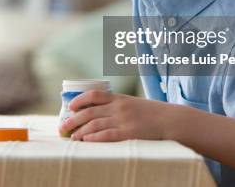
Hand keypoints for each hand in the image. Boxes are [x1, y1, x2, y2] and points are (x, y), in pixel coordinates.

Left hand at [59, 90, 174, 141]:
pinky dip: (94, 138)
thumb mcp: (132, 103)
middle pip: (89, 111)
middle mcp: (119, 107)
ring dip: (80, 131)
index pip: (94, 94)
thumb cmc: (151, 113)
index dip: (79, 100)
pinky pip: (107, 135)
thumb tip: (97, 112)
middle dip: (73, 119)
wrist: (171, 120)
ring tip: (72, 138)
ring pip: (94, 124)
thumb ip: (116, 106)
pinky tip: (86, 140)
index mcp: (119, 98)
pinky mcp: (129, 133)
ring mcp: (124, 120)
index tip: (69, 106)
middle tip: (63, 127)